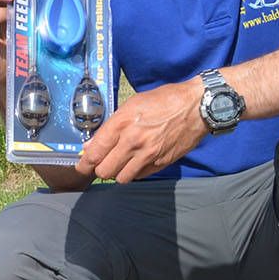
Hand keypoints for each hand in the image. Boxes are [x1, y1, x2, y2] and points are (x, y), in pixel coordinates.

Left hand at [75, 79, 207, 182]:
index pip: (95, 153)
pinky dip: (134, 172)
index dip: (84, 163)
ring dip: (117, 172)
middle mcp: (133, 141)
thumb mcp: (131, 105)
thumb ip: (110, 126)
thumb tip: (91, 145)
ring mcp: (148, 154)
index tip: (82, 166)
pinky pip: (139, 176)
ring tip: (120, 162)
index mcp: (122, 123)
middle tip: (103, 162)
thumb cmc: (163, 101)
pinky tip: (137, 161)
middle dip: (100, 168)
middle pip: (104, 171)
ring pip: (121, 178)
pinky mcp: (161, 163)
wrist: (197, 106)